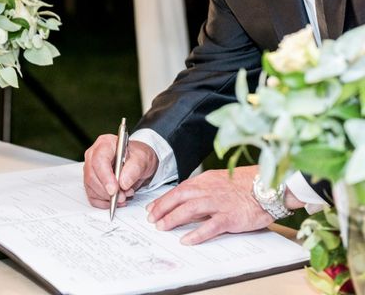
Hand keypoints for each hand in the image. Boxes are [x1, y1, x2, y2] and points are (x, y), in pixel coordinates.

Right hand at [83, 135, 158, 208]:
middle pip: (92, 176)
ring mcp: (90, 169)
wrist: (138, 164)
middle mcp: (93, 155)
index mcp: (105, 144)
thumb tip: (123, 183)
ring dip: (108, 197)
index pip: (99, 160)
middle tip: (123, 196)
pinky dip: (105, 203)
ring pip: (91, 188)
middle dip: (107, 191)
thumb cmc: (138, 157)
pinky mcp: (91, 182)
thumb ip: (134, 169)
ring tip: (124, 196)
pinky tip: (117, 200)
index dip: (105, 176)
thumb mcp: (143, 159)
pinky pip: (92, 196)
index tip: (114, 190)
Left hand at [146, 165, 274, 244]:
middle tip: (152, 219)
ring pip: (189, 209)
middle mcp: (209, 190)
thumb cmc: (246, 185)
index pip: (179, 189)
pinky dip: (196, 233)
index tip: (153, 208)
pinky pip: (210, 226)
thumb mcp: (220, 180)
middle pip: (179, 197)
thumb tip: (187, 199)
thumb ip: (204, 189)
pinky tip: (186, 240)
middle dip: (162, 208)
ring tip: (162, 227)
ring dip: (173, 218)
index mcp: (206, 180)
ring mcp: (219, 203)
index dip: (164, 199)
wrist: (269, 187)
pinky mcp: (230, 217)